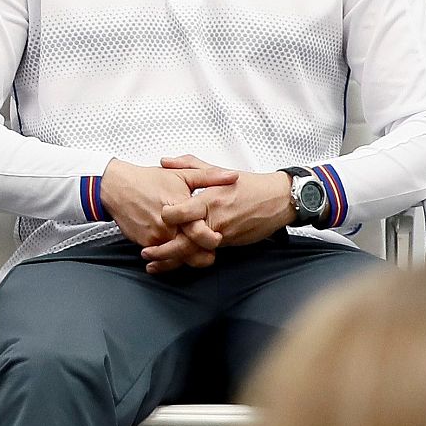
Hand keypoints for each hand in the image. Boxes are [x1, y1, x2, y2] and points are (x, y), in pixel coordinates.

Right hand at [101, 158, 236, 248]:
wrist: (117, 187)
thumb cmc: (147, 180)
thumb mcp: (181, 175)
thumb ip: (209, 177)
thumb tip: (233, 176)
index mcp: (180, 207)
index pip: (201, 230)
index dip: (211, 239)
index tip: (219, 238)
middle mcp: (167, 225)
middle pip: (191, 249)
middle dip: (203, 255)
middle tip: (211, 253)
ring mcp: (155, 236)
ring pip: (177, 257)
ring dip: (188, 258)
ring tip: (196, 254)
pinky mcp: (145, 243)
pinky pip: (162, 256)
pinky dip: (170, 257)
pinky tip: (178, 254)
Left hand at [141, 156, 294, 272]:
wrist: (279, 200)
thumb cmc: (249, 185)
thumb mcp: (219, 171)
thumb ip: (190, 166)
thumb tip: (164, 161)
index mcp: (209, 198)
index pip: (182, 211)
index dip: (167, 217)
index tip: (156, 218)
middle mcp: (215, 218)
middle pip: (185, 239)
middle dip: (164, 250)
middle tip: (147, 253)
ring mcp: (223, 233)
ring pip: (195, 251)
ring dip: (174, 260)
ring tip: (155, 264)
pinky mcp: (230, 243)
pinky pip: (207, 253)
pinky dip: (192, 259)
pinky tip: (177, 263)